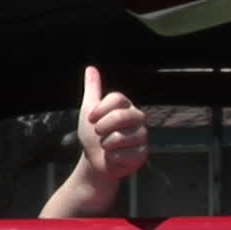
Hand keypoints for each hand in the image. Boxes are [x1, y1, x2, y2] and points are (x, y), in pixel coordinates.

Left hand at [78, 65, 147, 180]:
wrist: (95, 161)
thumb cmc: (93, 135)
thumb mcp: (89, 110)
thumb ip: (92, 89)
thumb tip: (91, 68)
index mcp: (125, 106)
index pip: (117, 98)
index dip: (100, 109)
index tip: (91, 118)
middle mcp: (137, 118)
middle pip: (120, 116)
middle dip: (102, 127)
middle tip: (98, 132)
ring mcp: (141, 136)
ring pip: (120, 137)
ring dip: (105, 144)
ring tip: (107, 146)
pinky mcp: (142, 153)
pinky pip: (122, 154)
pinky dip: (112, 157)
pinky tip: (114, 156)